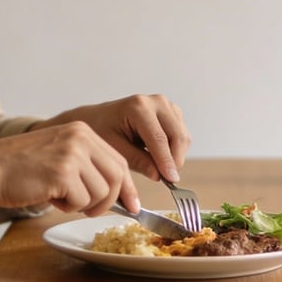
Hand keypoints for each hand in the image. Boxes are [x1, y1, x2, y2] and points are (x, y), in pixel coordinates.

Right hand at [0, 121, 138, 215]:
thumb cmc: (21, 168)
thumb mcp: (60, 155)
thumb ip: (87, 166)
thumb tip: (120, 194)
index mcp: (83, 131)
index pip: (118, 161)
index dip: (127, 188)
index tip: (133, 206)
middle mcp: (81, 138)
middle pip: (116, 177)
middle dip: (109, 201)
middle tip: (91, 210)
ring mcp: (72, 154)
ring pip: (101, 193)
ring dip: (83, 205)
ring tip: (60, 197)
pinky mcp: (62, 173)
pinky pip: (81, 201)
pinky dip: (68, 207)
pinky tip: (50, 197)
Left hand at [37, 94, 189, 183]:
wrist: (98, 118)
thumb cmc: (102, 131)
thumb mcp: (115, 148)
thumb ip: (137, 161)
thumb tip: (159, 175)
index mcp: (138, 107)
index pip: (159, 138)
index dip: (166, 161)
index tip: (171, 180)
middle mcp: (156, 101)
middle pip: (177, 135)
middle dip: (175, 160)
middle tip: (169, 180)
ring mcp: (166, 105)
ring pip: (183, 136)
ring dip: (176, 155)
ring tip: (161, 169)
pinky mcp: (172, 112)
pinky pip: (182, 134)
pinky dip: (176, 149)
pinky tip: (161, 158)